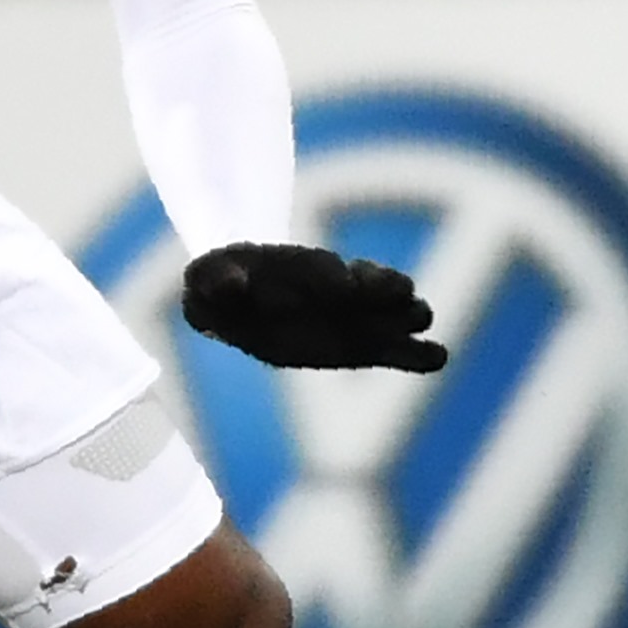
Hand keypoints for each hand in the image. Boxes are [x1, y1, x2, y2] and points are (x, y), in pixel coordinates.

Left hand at [180, 242, 446, 371]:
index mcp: (313, 272)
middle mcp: (350, 292)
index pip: (337, 274)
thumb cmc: (223, 286)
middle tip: (365, 314)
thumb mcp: (204, 277)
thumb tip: (233, 285)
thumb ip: (211, 277)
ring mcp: (366, 320)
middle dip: (389, 297)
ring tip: (387, 333)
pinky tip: (412, 354)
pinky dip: (423, 355)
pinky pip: (416, 354)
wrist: (243, 297)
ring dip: (409, 322)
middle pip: (399, 289)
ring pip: (417, 313)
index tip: (323, 292)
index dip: (334, 282)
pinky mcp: (371, 349)